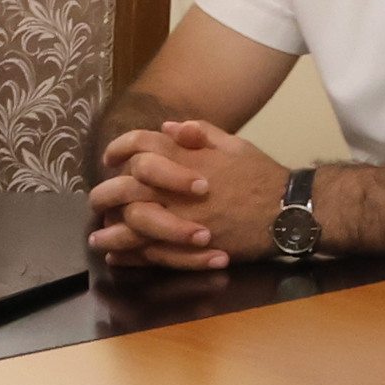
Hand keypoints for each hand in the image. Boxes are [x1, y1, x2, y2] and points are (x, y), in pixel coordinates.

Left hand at [87, 118, 289, 268]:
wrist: (286, 212)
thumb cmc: (262, 176)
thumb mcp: (235, 144)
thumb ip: (200, 133)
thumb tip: (168, 128)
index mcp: (187, 158)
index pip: (140, 146)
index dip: (120, 149)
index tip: (111, 159)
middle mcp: (176, 188)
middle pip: (123, 189)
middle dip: (104, 194)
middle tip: (98, 200)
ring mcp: (179, 220)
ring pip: (129, 226)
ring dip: (109, 232)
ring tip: (98, 238)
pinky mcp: (187, 249)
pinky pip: (147, 253)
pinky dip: (129, 256)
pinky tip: (119, 256)